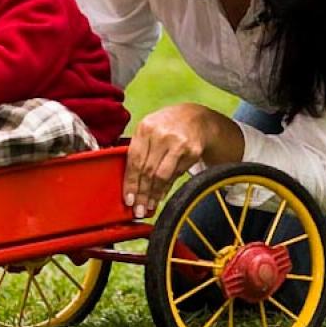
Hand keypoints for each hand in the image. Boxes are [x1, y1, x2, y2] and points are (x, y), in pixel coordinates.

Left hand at [123, 103, 244, 218]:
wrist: (196, 117)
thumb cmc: (167, 125)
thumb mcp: (150, 130)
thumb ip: (139, 151)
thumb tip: (132, 183)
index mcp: (145, 127)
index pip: (134, 160)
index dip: (130, 182)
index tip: (128, 199)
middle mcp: (161, 134)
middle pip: (147, 170)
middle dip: (142, 193)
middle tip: (139, 209)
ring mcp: (178, 142)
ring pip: (162, 176)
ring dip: (154, 194)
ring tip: (149, 206)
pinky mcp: (192, 151)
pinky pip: (176, 175)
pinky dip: (167, 187)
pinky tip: (162, 194)